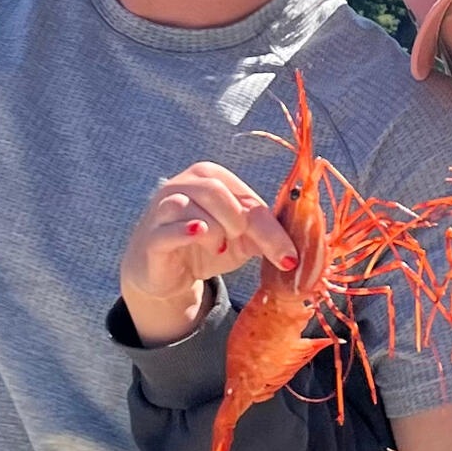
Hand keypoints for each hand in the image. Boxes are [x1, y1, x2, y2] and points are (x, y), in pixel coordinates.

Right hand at [120, 162, 298, 347]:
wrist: (167, 273)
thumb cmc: (206, 246)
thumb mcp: (242, 240)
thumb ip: (267, 235)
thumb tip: (300, 246)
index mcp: (211, 177)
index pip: (247, 199)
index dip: (272, 230)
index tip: (289, 259)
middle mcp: (184, 185)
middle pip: (217, 192)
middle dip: (239, 222)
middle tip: (241, 244)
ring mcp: (163, 208)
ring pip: (190, 207)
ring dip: (213, 232)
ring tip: (218, 248)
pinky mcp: (151, 236)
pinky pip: (168, 229)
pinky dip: (186, 232)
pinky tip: (199, 235)